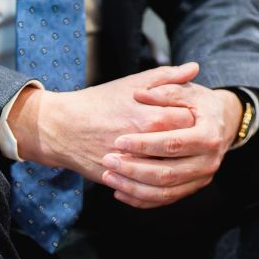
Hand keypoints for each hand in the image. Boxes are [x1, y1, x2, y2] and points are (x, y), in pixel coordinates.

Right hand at [8, 63, 199, 188]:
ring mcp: (134, 165)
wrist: (63, 128)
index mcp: (154, 117)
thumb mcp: (134, 83)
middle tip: (186, 137)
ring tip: (173, 156)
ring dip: (176, 166)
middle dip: (188, 144)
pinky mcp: (122, 180)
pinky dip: (157, 185)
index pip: (191, 123)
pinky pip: (149, 190)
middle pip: (183, 149)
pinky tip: (159, 175)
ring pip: (168, 174)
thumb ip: (168, 77)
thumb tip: (194, 68)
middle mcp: (147, 144)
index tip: (193, 116)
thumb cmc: (101, 102)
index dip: (195, 119)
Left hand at [99, 77, 243, 208]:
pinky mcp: (191, 189)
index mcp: (208, 136)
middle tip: (108, 160)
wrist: (221, 124)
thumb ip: (165, 90)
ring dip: (133, 187)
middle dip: (134, 169)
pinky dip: (140, 199)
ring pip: (164, 192)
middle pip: (167, 173)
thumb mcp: (188, 91)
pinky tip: (120, 191)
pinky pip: (164, 200)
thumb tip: (140, 94)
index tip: (119, 140)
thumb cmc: (200, 105)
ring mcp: (201, 178)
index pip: (173, 143)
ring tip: (109, 176)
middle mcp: (208, 162)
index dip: (145, 144)